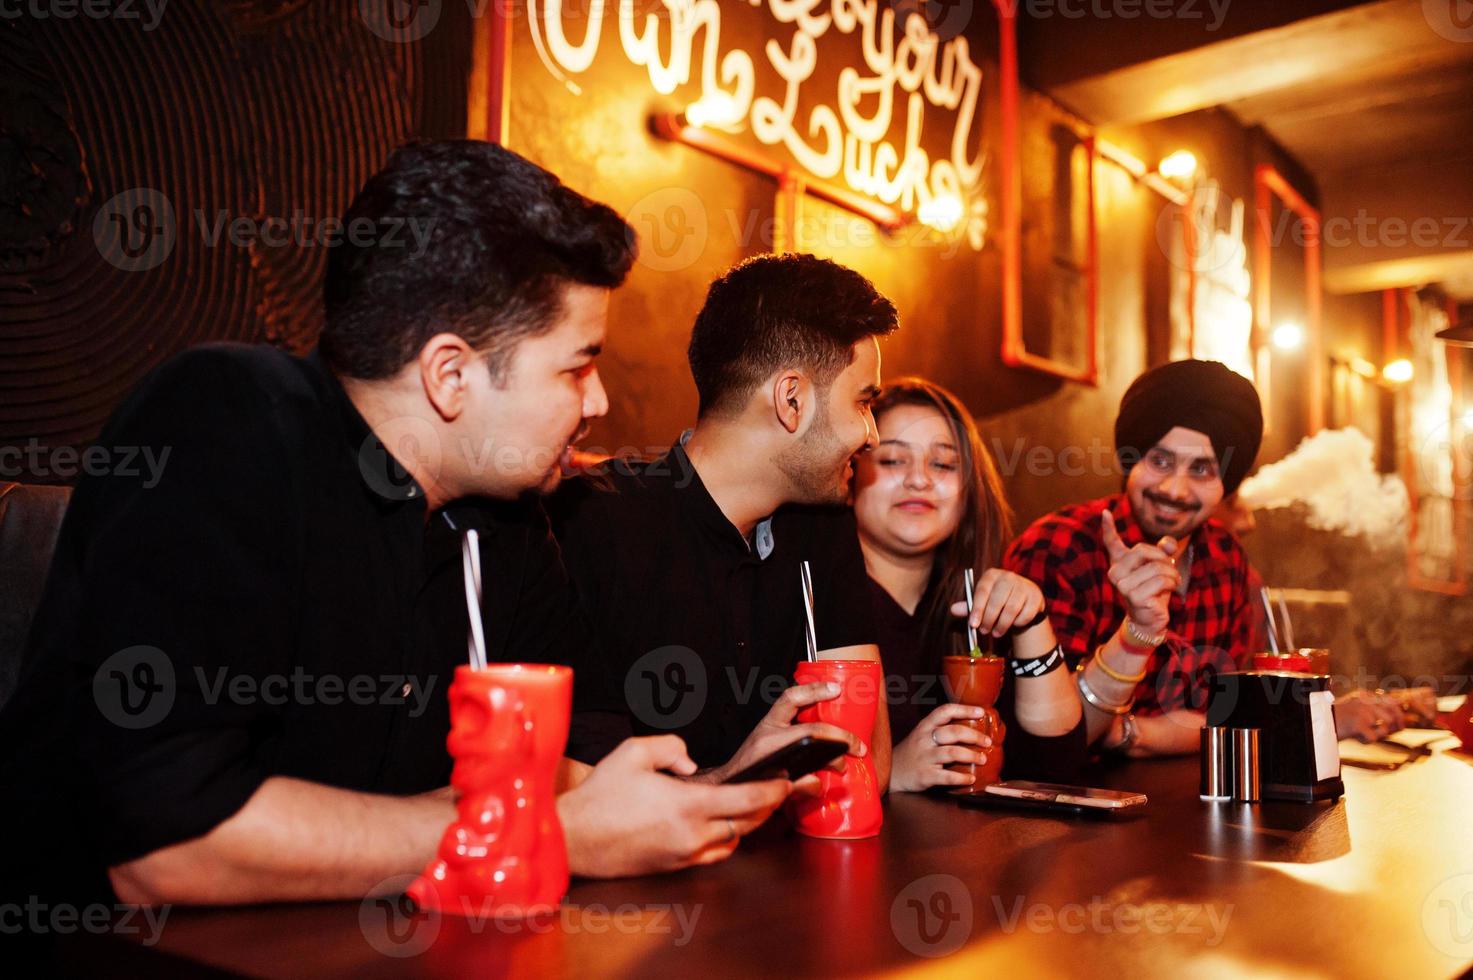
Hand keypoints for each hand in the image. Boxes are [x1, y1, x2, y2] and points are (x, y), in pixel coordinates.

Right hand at [558, 736, 790, 877]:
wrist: (574, 840)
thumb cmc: (601, 795)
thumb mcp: (633, 752)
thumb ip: (671, 747)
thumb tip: (692, 763)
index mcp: (688, 805)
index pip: (749, 799)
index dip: (774, 790)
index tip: (788, 779)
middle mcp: (693, 835)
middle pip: (749, 823)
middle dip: (769, 805)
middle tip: (781, 788)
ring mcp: (685, 855)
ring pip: (734, 841)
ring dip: (748, 822)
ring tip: (754, 802)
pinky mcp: (675, 866)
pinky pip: (714, 854)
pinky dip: (726, 839)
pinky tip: (722, 823)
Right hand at [703, 681, 863, 783]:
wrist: (725, 788)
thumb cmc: (750, 765)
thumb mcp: (768, 743)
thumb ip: (794, 739)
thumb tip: (827, 747)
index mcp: (768, 725)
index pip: (790, 698)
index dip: (814, 690)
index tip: (836, 688)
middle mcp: (768, 738)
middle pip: (811, 731)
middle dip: (840, 737)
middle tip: (857, 746)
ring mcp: (770, 761)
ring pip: (809, 757)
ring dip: (832, 761)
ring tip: (841, 766)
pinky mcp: (772, 784)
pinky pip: (801, 784)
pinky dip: (813, 786)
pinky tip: (818, 786)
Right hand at [890, 703, 991, 791]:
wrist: (890, 772)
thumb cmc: (913, 752)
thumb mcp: (922, 736)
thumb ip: (942, 731)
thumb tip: (973, 729)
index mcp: (925, 726)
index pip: (945, 711)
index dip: (964, 709)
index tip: (981, 712)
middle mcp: (924, 739)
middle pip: (952, 731)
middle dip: (974, 735)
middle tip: (987, 741)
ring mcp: (924, 757)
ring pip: (951, 752)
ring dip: (971, 755)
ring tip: (982, 759)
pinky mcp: (924, 775)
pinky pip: (946, 776)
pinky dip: (961, 778)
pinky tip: (971, 779)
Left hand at [947, 568, 1045, 637]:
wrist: (1023, 601)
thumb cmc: (998, 600)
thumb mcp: (982, 601)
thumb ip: (969, 606)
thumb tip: (953, 609)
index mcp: (992, 575)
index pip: (982, 591)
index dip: (977, 609)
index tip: (973, 624)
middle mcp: (1009, 576)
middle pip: (997, 601)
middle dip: (989, 619)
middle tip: (984, 631)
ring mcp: (1024, 585)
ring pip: (1011, 609)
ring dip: (1002, 625)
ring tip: (996, 633)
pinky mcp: (1036, 596)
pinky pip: (1025, 615)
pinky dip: (1018, 624)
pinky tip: (1013, 625)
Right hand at [1101, 510, 1177, 637]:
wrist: (1149, 619)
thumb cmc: (1154, 591)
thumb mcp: (1160, 568)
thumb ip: (1164, 552)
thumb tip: (1169, 543)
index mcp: (1119, 563)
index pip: (1112, 543)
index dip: (1108, 527)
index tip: (1105, 513)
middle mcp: (1115, 572)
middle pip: (1143, 550)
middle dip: (1163, 559)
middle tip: (1171, 569)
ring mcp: (1122, 585)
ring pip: (1156, 567)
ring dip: (1172, 573)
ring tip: (1173, 581)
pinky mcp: (1133, 596)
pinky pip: (1161, 580)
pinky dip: (1173, 583)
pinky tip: (1171, 589)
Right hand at [1333, 690, 1405, 742]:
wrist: (1317, 722)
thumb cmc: (1338, 718)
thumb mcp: (1357, 708)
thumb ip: (1375, 710)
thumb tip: (1399, 721)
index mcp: (1366, 695)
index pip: (1393, 701)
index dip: (1400, 714)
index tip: (1402, 724)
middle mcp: (1366, 701)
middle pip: (1393, 715)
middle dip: (1395, 726)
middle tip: (1391, 732)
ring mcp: (1362, 712)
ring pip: (1385, 727)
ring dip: (1379, 735)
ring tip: (1366, 734)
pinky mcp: (1357, 724)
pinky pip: (1374, 738)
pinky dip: (1366, 741)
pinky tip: (1357, 738)